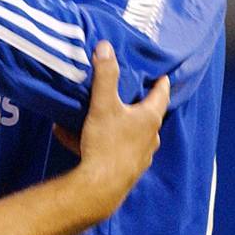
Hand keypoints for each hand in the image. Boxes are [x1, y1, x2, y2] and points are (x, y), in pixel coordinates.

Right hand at [79, 41, 168, 213]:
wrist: (100, 187)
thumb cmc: (107, 143)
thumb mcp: (103, 105)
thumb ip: (104, 75)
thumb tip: (105, 47)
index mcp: (148, 119)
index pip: (160, 95)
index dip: (160, 83)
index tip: (162, 75)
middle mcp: (149, 138)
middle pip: (145, 116)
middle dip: (134, 105)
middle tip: (124, 94)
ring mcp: (139, 156)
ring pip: (127, 134)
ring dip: (113, 124)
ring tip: (93, 117)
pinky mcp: (125, 170)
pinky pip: (112, 150)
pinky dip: (98, 142)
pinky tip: (73, 139)